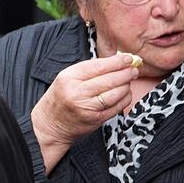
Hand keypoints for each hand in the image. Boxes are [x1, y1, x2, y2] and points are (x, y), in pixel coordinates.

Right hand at [30, 53, 139, 173]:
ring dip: (126, 85)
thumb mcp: (66, 78)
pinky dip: (125, 98)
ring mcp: (87, 107)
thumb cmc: (60, 98)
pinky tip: (124, 93)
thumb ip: (89, 70)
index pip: (99, 66)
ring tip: (128, 81)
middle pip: (110, 79)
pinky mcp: (96, 119)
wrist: (50, 124)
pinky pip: (118, 106)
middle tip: (134, 69)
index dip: (117, 62)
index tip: (128, 58)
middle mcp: (77, 92)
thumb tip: (116, 61)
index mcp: (69, 78)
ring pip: (117, 93)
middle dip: (126, 73)